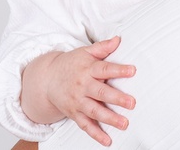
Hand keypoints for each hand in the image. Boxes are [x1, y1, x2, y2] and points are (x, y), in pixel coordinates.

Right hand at [21, 36, 135, 146]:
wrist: (46, 79)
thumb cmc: (71, 64)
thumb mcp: (84, 52)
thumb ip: (102, 47)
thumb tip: (119, 39)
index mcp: (88, 70)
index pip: (105, 69)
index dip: (118, 70)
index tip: (132, 71)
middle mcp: (82, 86)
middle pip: (101, 93)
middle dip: (117, 98)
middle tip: (132, 103)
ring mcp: (77, 102)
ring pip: (94, 111)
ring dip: (109, 118)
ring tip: (124, 123)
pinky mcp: (74, 113)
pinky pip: (85, 125)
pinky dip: (96, 134)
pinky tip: (108, 140)